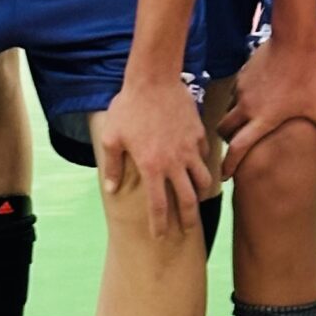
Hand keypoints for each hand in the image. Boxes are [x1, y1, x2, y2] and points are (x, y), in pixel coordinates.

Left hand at [94, 71, 215, 239]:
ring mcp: (189, 149)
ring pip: (203, 180)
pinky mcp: (198, 134)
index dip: (160, 225)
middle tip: (188, 230)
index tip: (161, 236)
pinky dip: (201, 164)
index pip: (158, 207)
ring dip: (201, 193)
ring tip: (197, 198)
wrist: (154, 79)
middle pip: (187, 200)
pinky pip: (204, 155)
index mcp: (151, 167)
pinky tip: (196, 164)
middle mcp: (174, 163)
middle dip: (188, 220)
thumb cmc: (129, 107)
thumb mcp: (112, 137)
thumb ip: (112, 166)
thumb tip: (111, 188)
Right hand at [219, 36, 315, 176]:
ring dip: (233, 120)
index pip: (238, 148)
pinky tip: (254, 100)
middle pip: (224, 131)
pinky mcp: (241, 75)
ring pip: (227, 111)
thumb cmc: (308, 76)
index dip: (229, 165)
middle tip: (235, 146)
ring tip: (246, 123)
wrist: (293, 42)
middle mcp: (247, 107)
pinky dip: (238, 102)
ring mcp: (241, 90)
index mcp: (263, 120)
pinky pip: (234, 94)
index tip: (224, 176)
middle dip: (227, 141)